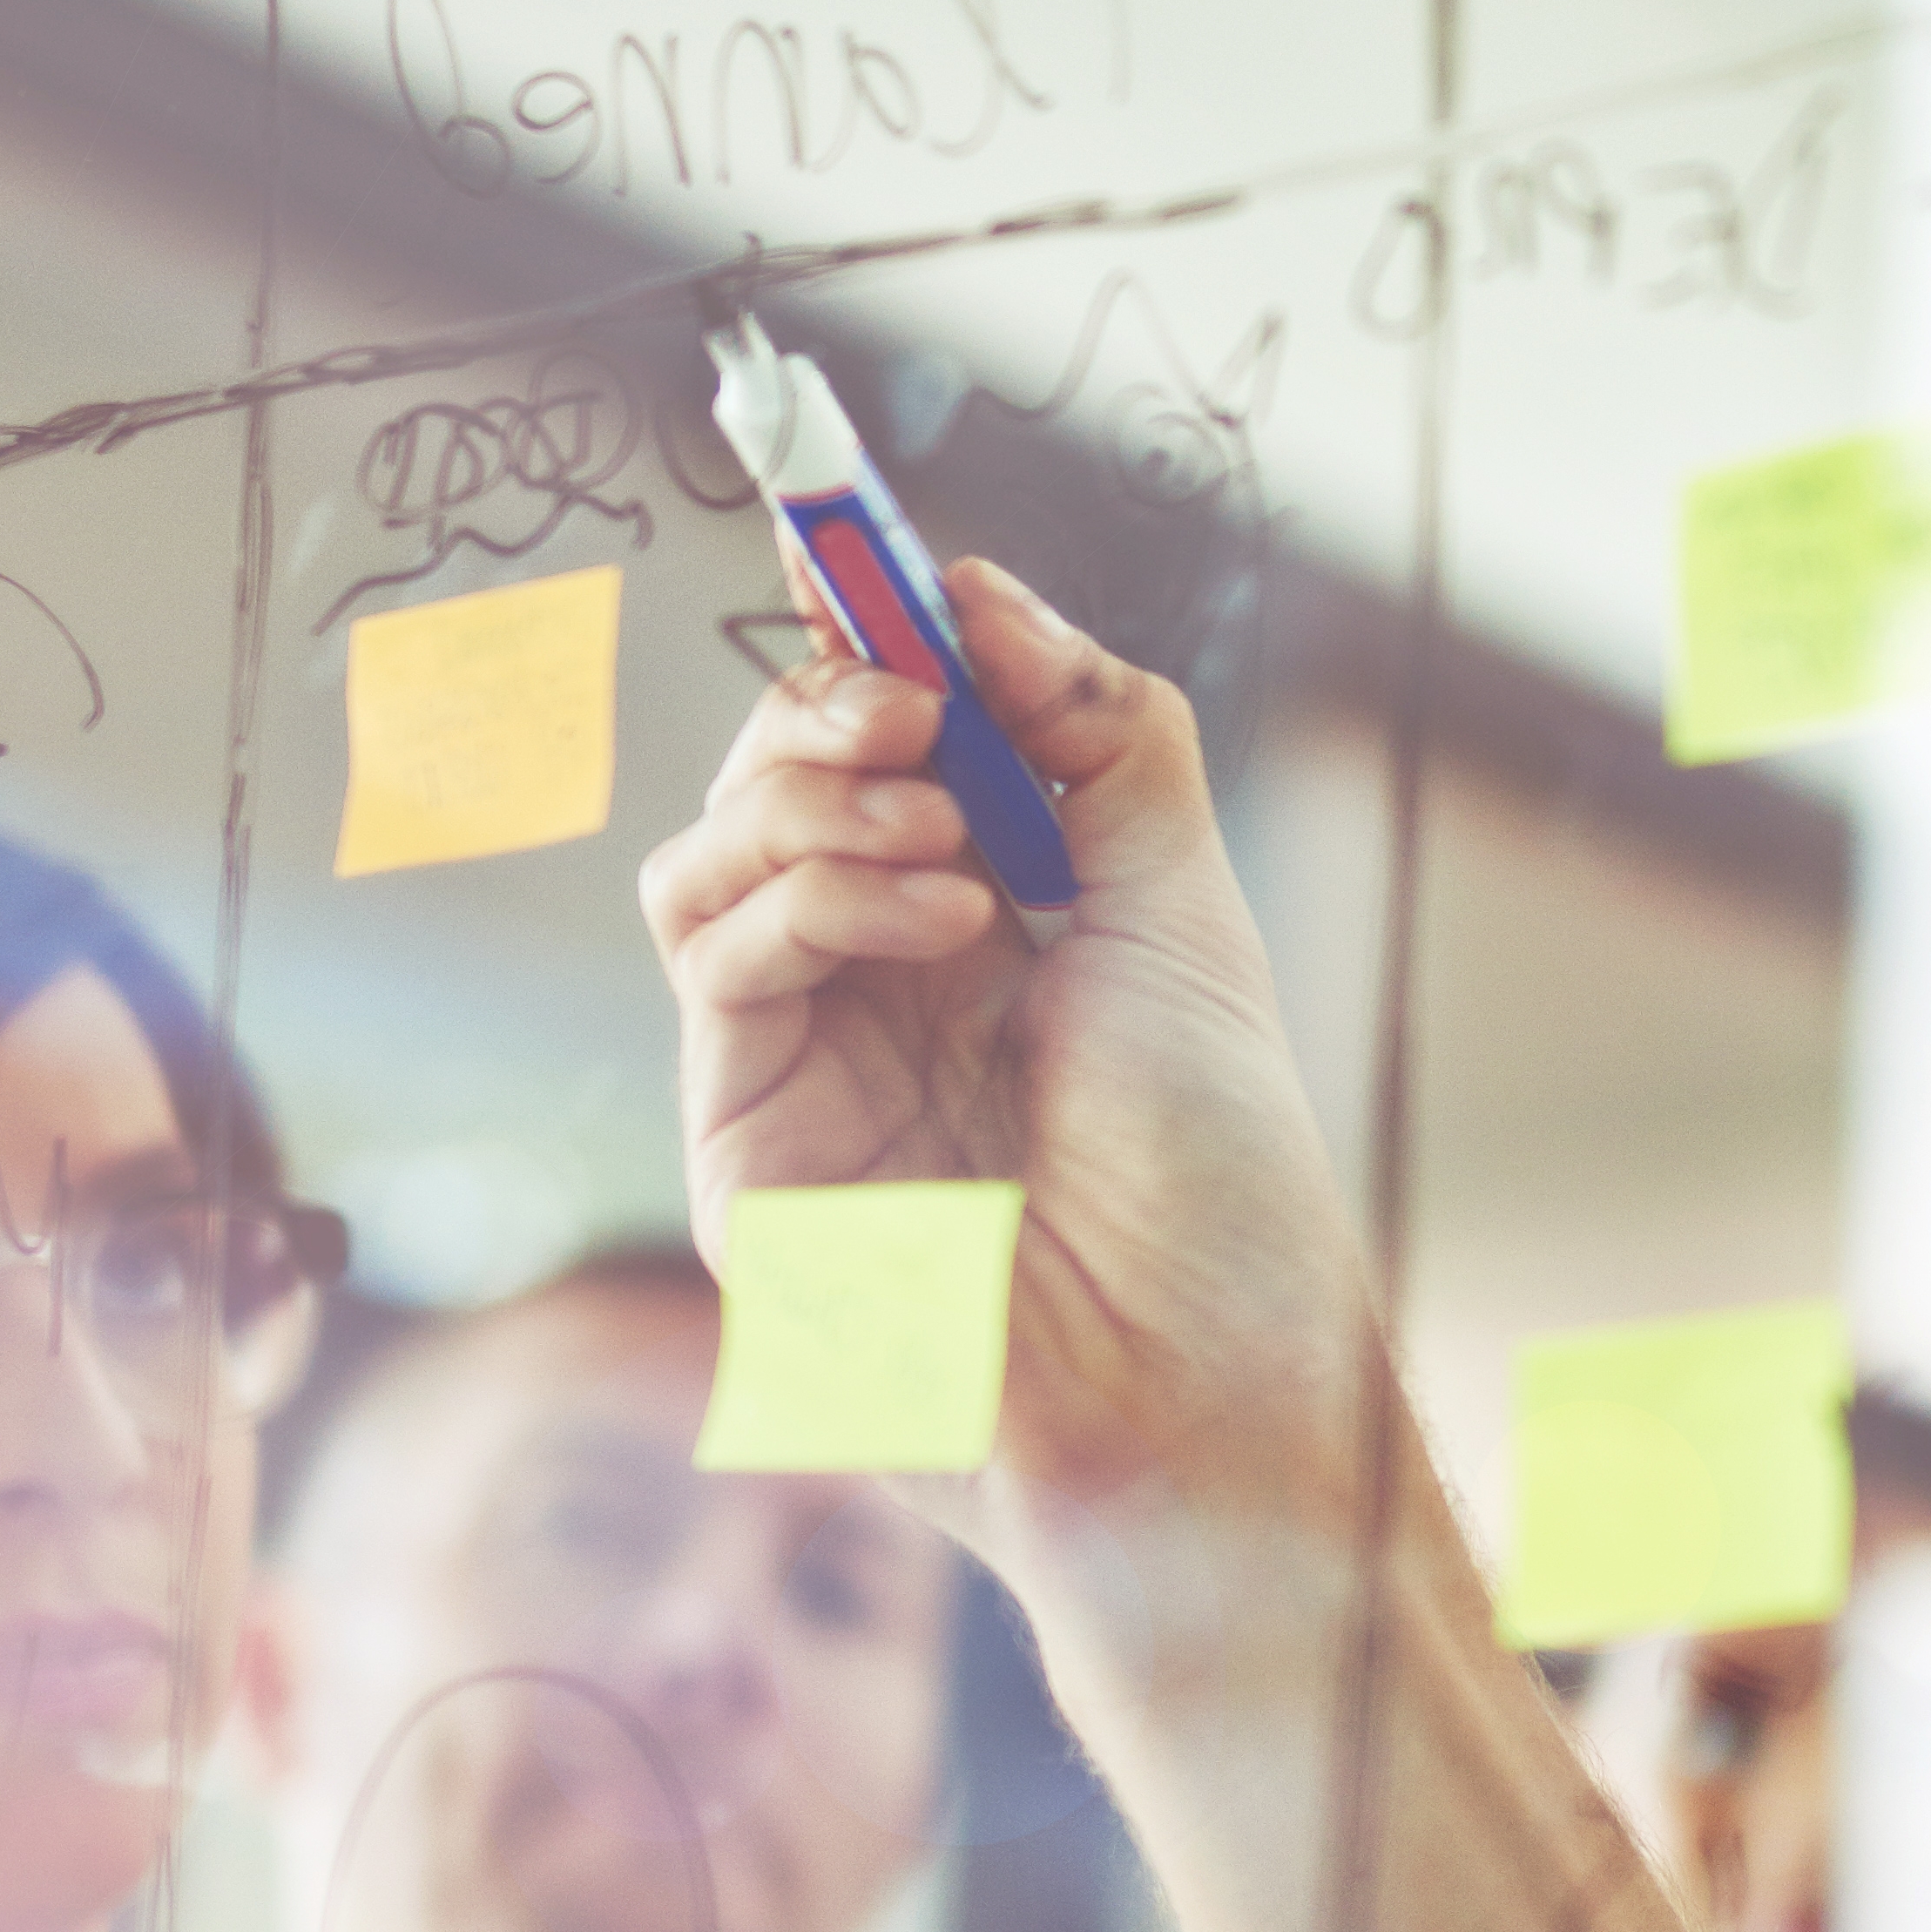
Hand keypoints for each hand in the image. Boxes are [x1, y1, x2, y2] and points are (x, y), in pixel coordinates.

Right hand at [633, 561, 1373, 1523]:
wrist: (1208, 1382)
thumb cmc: (1221, 1177)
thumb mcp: (1182, 911)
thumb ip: (1096, 738)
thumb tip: (973, 585)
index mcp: (980, 936)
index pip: (875, 749)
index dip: (860, 640)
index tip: (866, 549)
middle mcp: (875, 995)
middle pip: (770, 784)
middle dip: (830, 704)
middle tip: (922, 705)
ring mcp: (799, 1071)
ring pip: (709, 858)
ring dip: (813, 797)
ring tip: (948, 830)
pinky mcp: (745, 1148)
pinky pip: (714, 960)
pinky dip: (812, 894)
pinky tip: (937, 916)